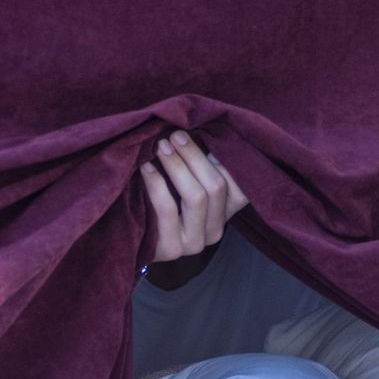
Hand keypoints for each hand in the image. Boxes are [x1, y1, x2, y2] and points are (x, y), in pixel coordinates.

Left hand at [141, 131, 248, 265]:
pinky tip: (146, 168)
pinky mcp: (172, 249)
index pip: (243, 188)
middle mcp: (215, 230)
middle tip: (175, 136)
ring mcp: (195, 243)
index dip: (228, 159)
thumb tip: (198, 128)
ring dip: (178, 166)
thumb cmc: (164, 197)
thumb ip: (200, 165)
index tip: (205, 134)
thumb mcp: (188, 181)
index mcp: (225, 213)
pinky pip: (167, 209)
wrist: (135, 237)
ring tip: (161, 147)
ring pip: (197, 197)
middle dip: (194, 156)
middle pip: (217, 186)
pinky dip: (157, 183)